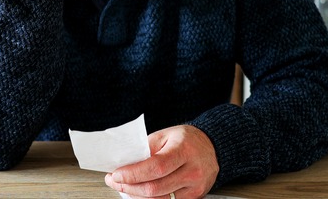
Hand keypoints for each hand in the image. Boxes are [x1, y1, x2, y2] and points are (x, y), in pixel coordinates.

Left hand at [104, 125, 218, 198]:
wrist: (212, 147)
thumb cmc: (187, 140)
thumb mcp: (165, 135)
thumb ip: (146, 149)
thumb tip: (124, 163)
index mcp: (184, 149)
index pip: (156, 167)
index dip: (133, 174)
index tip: (116, 174)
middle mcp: (193, 170)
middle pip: (155, 188)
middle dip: (129, 186)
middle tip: (115, 181)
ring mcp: (195, 186)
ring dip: (137, 195)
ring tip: (125, 186)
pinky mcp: (195, 197)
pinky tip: (140, 192)